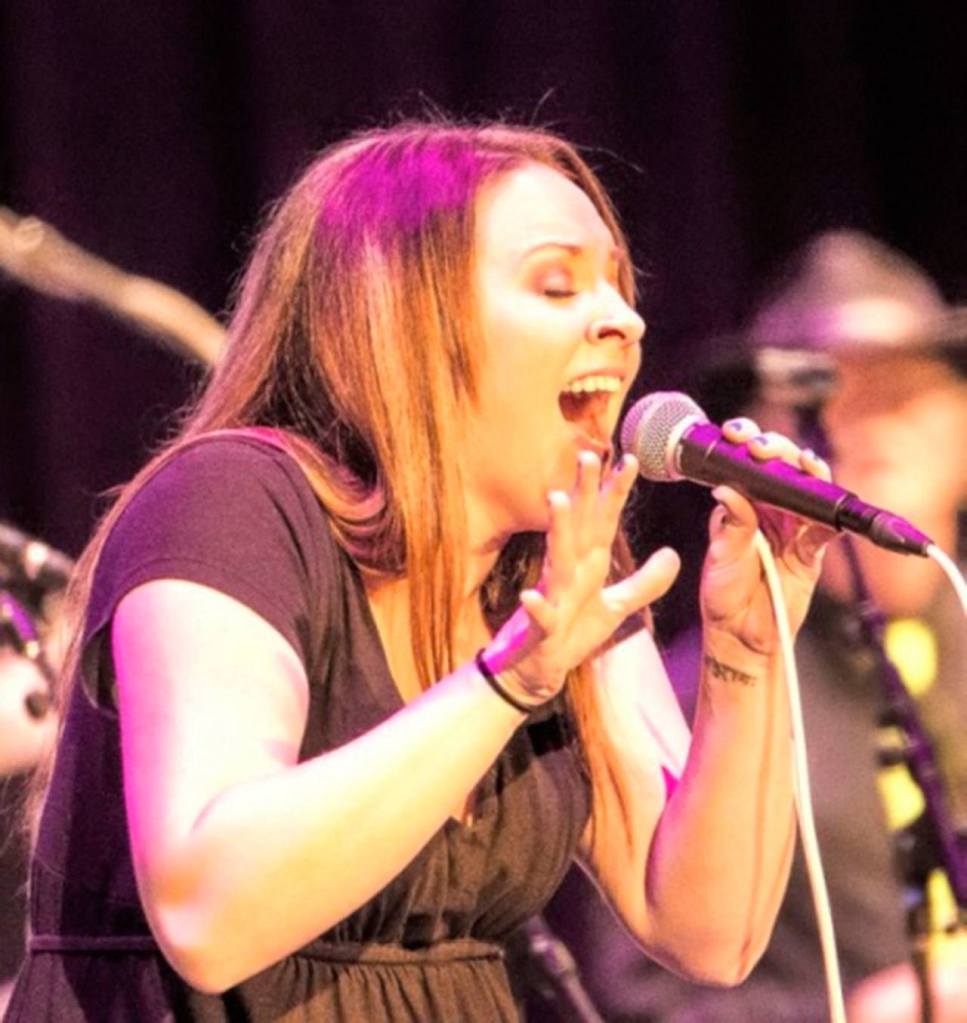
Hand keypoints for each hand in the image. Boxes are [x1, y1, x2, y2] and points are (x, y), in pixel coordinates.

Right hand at [485, 451, 680, 702]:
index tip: (630, 459)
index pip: (604, 521)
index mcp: (588, 564)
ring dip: (557, 530)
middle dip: (584, 491)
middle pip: (579, 525)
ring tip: (558, 500)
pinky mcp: (541, 626)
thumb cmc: (571, 632)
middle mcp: (569, 571)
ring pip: (556, 557)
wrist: (535, 669)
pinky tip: (531, 596)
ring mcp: (553, 595)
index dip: (616, 491)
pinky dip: (536, 605)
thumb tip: (673, 553)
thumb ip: (646, 582)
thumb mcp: (616, 607)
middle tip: (588, 454)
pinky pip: (539, 614)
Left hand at [700, 419, 835, 657]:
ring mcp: (795, 527)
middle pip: (781, 467)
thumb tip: (727, 489)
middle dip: (775, 449)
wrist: (741, 633)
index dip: (745, 443)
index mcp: (742, 504)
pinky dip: (830, 514)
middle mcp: (770, 510)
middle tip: (761, 447)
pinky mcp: (813, 551)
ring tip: (800, 462)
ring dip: (807, 471)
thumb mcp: (721, 556)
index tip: (736, 435)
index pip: (747, 464)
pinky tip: (825, 502)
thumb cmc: (724, 593)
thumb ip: (731, 525)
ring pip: (809, 489)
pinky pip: (827, 527)